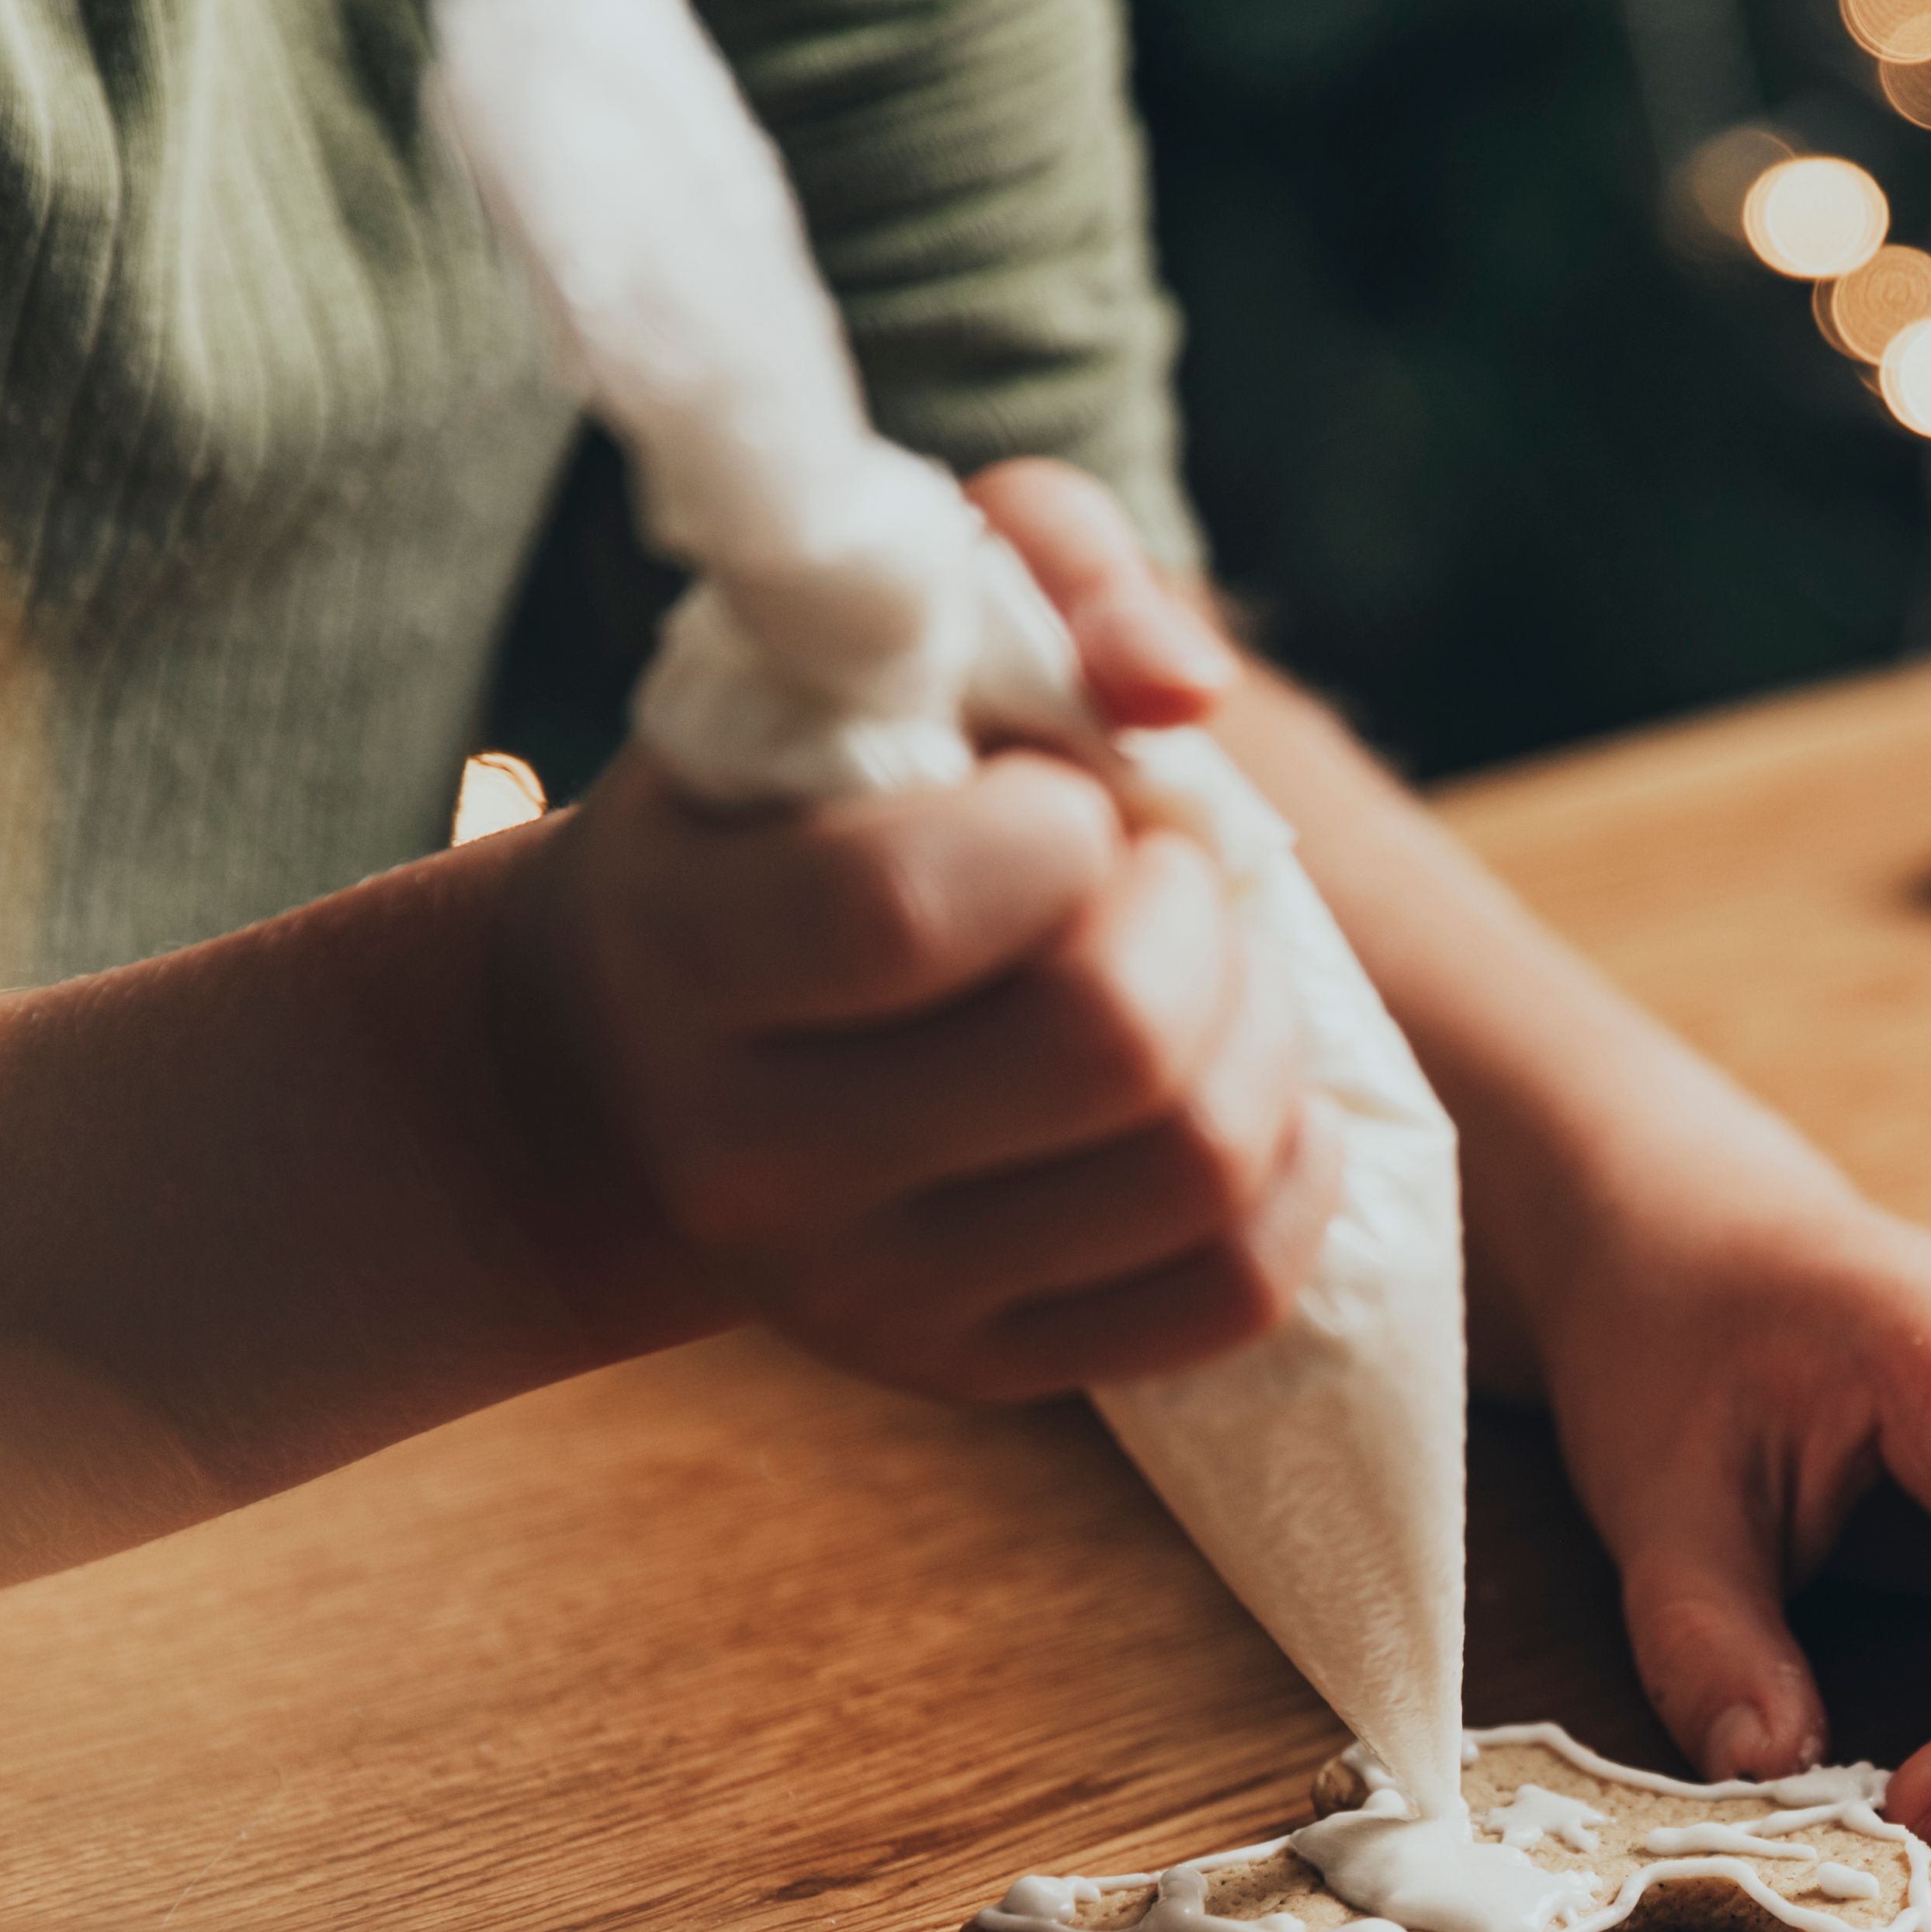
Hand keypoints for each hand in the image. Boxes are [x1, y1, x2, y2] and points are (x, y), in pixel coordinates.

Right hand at [527, 464, 1337, 1401]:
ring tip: (1196, 957)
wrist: (639, 1055)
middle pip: (1109, 1044)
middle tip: (1156, 866)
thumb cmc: (786, 799)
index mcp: (686, 952)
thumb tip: (1183, 688)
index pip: (911, 910)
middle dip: (1193, 911)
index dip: (1059, 823)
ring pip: (1199, 1162)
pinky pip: (1236, 1283)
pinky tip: (1226, 1070)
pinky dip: (1291, 1156)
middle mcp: (756, 1158)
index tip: (1063, 791)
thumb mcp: (865, 631)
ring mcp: (870, 1295)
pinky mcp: (977, 1367)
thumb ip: (1039, 563)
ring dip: (1261, 1019)